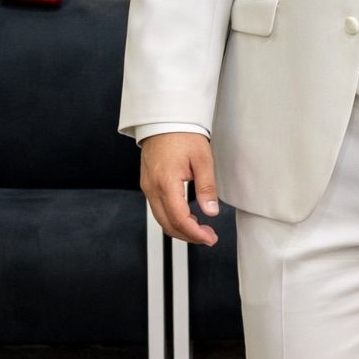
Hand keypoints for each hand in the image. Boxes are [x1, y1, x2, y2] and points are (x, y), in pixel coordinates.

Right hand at [140, 132, 219, 246]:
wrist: (164, 120)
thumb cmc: (182, 134)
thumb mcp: (202, 159)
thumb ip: (207, 187)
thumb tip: (211, 211)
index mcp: (166, 183)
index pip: (179, 219)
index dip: (195, 233)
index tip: (210, 238)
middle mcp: (152, 188)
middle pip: (168, 224)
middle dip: (189, 236)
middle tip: (209, 237)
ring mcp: (147, 187)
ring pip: (161, 219)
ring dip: (180, 229)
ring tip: (201, 230)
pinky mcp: (147, 184)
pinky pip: (157, 209)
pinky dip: (172, 219)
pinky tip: (187, 218)